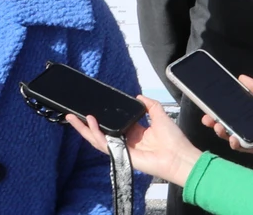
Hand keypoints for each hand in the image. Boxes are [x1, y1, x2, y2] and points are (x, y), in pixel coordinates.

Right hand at [67, 95, 201, 187]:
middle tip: (72, 115)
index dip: (101, 118)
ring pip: (97, 139)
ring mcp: (122, 149)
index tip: (92, 108)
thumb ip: (149, 105)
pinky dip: (95, 133)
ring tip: (73, 118)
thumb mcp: (160, 115)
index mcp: (134, 133)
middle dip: (84, 125)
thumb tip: (138, 96)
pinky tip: (90, 122)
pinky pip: (104, 144)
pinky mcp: (122, 155)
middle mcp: (126, 141)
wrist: (180, 156)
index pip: (112, 125)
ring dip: (84, 129)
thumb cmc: (174, 139)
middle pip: (100, 133)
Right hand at [201, 75, 252, 162]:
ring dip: (222, 131)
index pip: (234, 106)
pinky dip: (234, 143)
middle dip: (215, 119)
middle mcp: (251, 122)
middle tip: (206, 117)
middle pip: (229, 120)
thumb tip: (241, 77)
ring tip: (217, 126)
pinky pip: (242, 147)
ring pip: (231, 133)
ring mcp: (252, 136)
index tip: (208, 101)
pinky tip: (231, 139)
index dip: (221, 104)